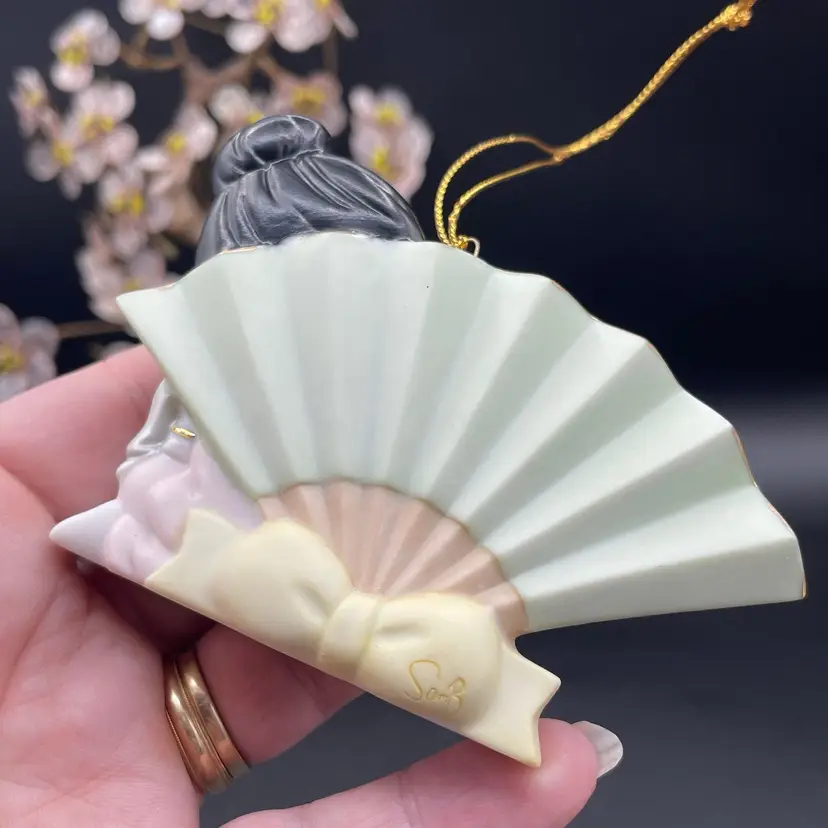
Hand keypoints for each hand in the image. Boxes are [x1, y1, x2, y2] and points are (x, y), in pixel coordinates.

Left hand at [0, 347, 605, 827]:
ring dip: (429, 658)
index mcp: (20, 560)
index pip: (165, 460)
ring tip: (531, 611)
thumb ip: (62, 440)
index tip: (350, 374)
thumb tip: (177, 354)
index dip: (256, 414)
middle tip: (468, 486)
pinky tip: (545, 771)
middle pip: (262, 567)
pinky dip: (450, 806)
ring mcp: (148, 764)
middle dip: (364, 524)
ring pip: (318, 691)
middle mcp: (89, 655)